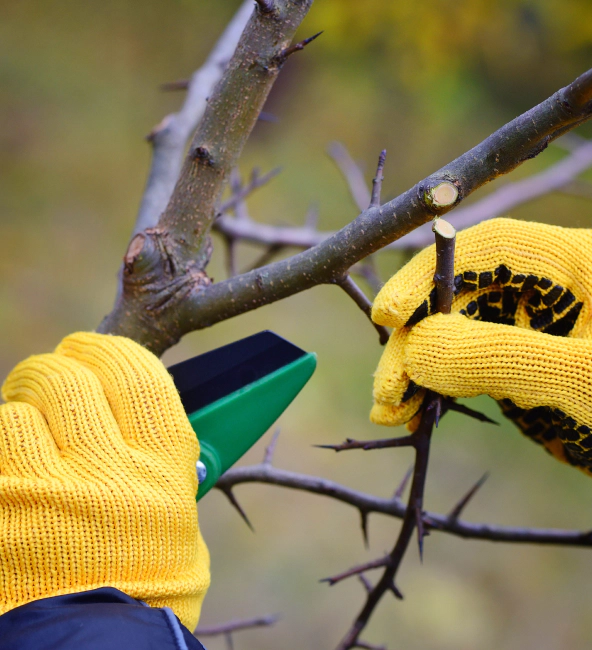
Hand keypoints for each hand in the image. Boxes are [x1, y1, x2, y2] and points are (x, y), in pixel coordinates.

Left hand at [0, 333, 209, 630]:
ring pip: (14, 412)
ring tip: (27, 430)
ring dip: (19, 413)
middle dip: (54, 370)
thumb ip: (162, 460)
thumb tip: (140, 412)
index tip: (94, 349)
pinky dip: (0, 453)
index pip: (136, 374)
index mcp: (161, 468)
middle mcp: (106, 473)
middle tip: (51, 383)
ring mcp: (43, 495)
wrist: (95, 646)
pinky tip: (13, 470)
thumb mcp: (178, 517)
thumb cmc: (146, 582)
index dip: (110, 350)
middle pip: (67, 378)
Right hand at [371, 218, 591, 506]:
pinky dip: (428, 385)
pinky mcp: (510, 357)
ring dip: (413, 367)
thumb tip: (417, 346)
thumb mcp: (590, 383)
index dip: (430, 274)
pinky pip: (455, 361)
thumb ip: (502, 358)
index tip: (388, 315)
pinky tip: (408, 413)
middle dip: (416, 338)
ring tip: (389, 409)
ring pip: (448, 329)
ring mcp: (525, 322)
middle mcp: (546, 284)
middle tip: (387, 385)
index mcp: (579, 264)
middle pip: (458, 293)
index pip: (489, 248)